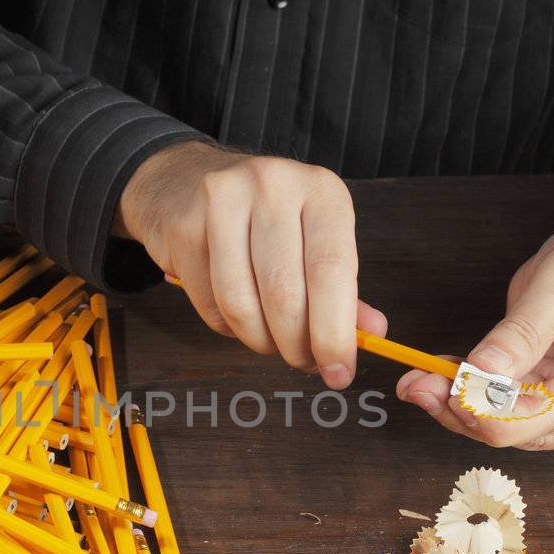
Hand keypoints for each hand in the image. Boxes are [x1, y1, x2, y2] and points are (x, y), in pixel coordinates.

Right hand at [118, 140, 385, 388]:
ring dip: (260, 341)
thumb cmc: (261, 217)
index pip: (331, 271)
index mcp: (320, 190)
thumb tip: (373, 333)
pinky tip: (237, 317)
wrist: (181, 181)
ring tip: (270, 342)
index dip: (335, 333)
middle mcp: (273, 187)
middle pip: (285, 294)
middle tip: (303, 363)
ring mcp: (222, 203)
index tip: (339, 371)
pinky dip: (228, 328)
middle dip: (296, 346)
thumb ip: (343, 287)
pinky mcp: (183, 228)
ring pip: (242, 305)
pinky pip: (209, 305)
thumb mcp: (314, 239)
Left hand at [396, 210, 553, 449]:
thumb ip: (522, 331)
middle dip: (465, 408)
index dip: (484, 410)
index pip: (544, 419)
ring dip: (464, 405)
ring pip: (513, 429)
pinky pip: (513, 413)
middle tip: (414, 381)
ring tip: (423, 376)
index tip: (438, 386)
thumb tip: (479, 375)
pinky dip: (477, 398)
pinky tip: (447, 376)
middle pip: (524, 431)